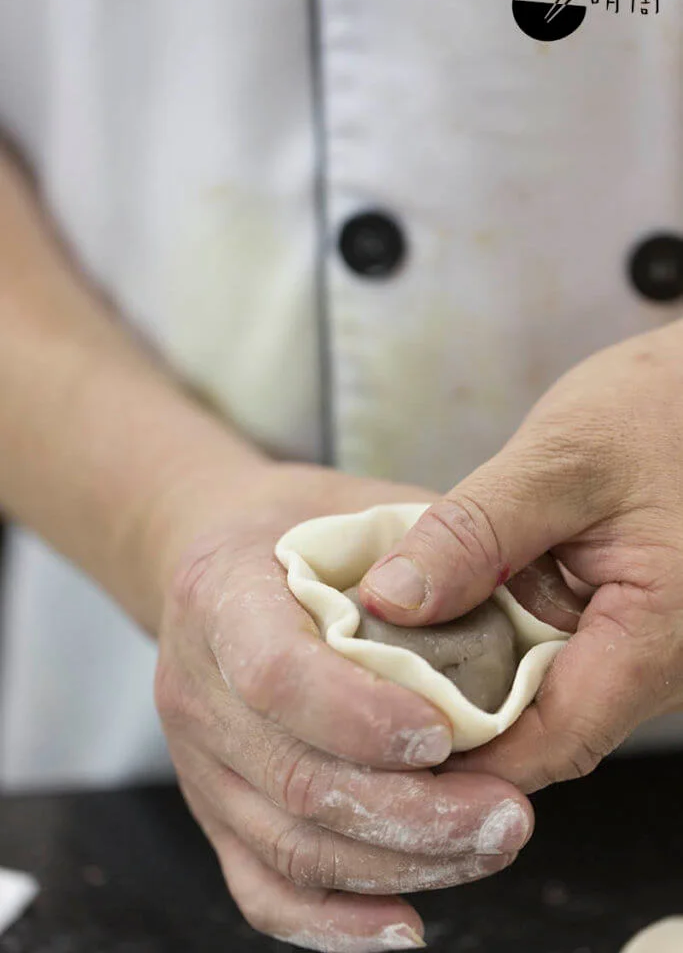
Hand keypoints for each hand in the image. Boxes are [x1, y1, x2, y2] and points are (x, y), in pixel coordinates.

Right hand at [154, 463, 533, 951]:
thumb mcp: (357, 503)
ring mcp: (198, 759)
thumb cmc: (303, 528)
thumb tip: (509, 596)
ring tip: (488, 847)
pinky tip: (406, 921)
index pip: (275, 671)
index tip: (444, 733)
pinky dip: (333, 921)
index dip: (358, 714)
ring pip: (289, 844)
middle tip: (506, 814)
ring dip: (398, 864)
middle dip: (410, 813)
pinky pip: (261, 885)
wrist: (220, 559)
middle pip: (293, 778)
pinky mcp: (214, 809)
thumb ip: (425, 544)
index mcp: (220, 594)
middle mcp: (194, 686)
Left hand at [360, 322, 682, 793]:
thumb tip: (388, 603)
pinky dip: (491, 641)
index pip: (556, 739)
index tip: (381, 736)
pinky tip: (441, 610)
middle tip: (366, 681)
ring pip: (542, 696)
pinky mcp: (617, 624)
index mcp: (660, 637)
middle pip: (543, 728)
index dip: (465, 752)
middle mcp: (659, 664)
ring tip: (388, 643)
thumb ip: (473, 534)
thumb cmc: (658, 411)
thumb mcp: (558, 462)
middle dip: (453, 714)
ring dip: (469, 676)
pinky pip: (549, 656)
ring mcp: (640, 648)